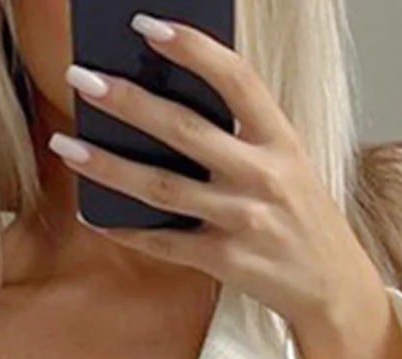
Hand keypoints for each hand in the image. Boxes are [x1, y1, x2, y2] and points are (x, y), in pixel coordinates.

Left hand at [54, 13, 401, 358]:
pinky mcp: (226, 261)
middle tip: (82, 78)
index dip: (191, 49)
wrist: (334, 289)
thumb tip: (165, 102)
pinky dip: (126, 229)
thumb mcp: (288, 163)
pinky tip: (93, 214)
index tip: (147, 25)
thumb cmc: (302, 219)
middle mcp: (263, 176)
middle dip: (127, 101)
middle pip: (183, 129)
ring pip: (162, 187)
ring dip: (108, 165)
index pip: (236, 79)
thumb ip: (241, 134)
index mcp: (281, 139)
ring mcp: (243, 221)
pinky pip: (164, 242)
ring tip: (67, 145)